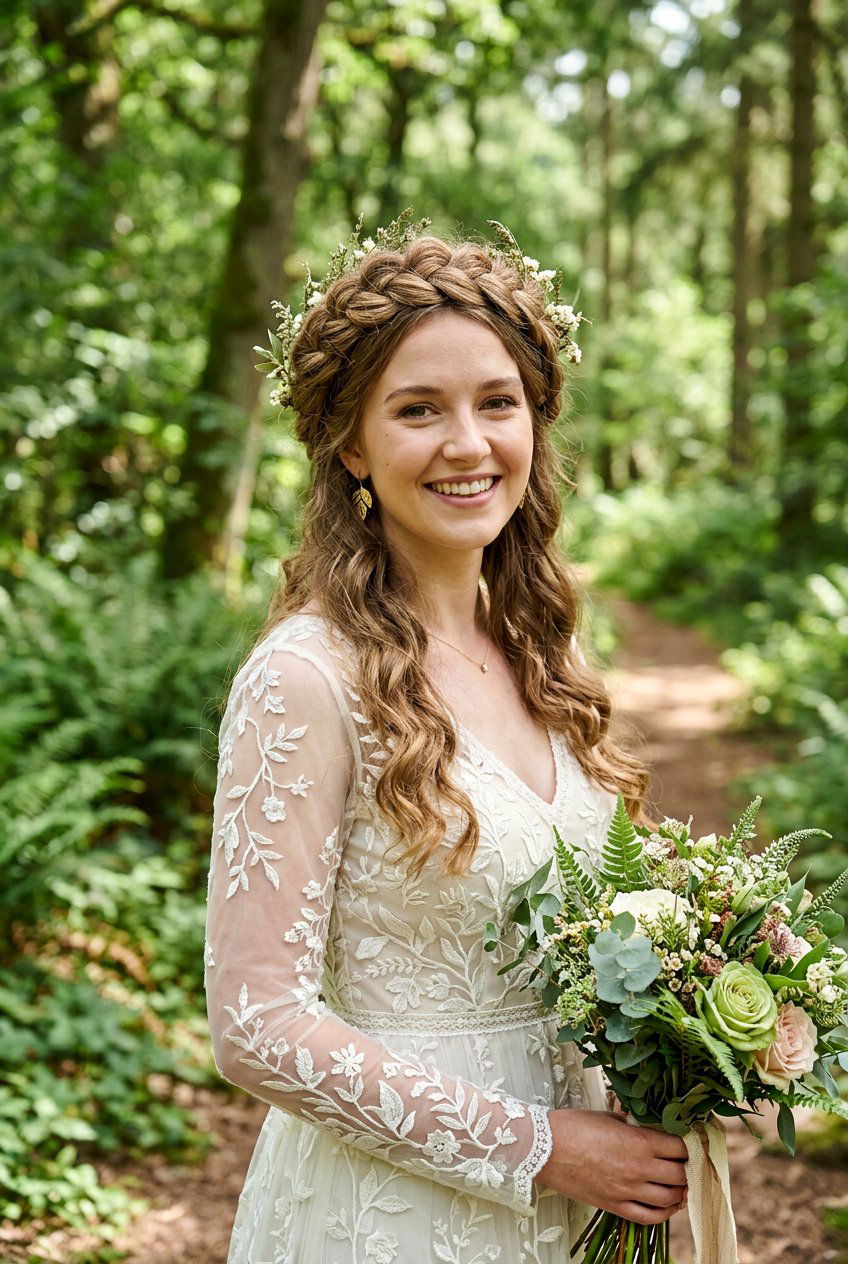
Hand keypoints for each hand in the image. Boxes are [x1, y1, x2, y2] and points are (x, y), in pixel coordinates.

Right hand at [534, 1109, 687, 1224]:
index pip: (680, 1147)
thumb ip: (633, 1124)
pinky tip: (668, 1205)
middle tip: (688, 1162)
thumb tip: (647, 1124)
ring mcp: (628, 1191)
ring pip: (670, 1198)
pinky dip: (665, 1213)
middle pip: (680, 1174)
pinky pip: (649, 1217)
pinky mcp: (615, 1206)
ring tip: (681, 1183)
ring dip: (680, 1191)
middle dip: (688, 1167)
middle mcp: (639, 1169)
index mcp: (639, 1142)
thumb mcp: (609, 1116)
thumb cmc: (574, 1126)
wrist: (545, 1148)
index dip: (689, 1144)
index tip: (690, 1141)